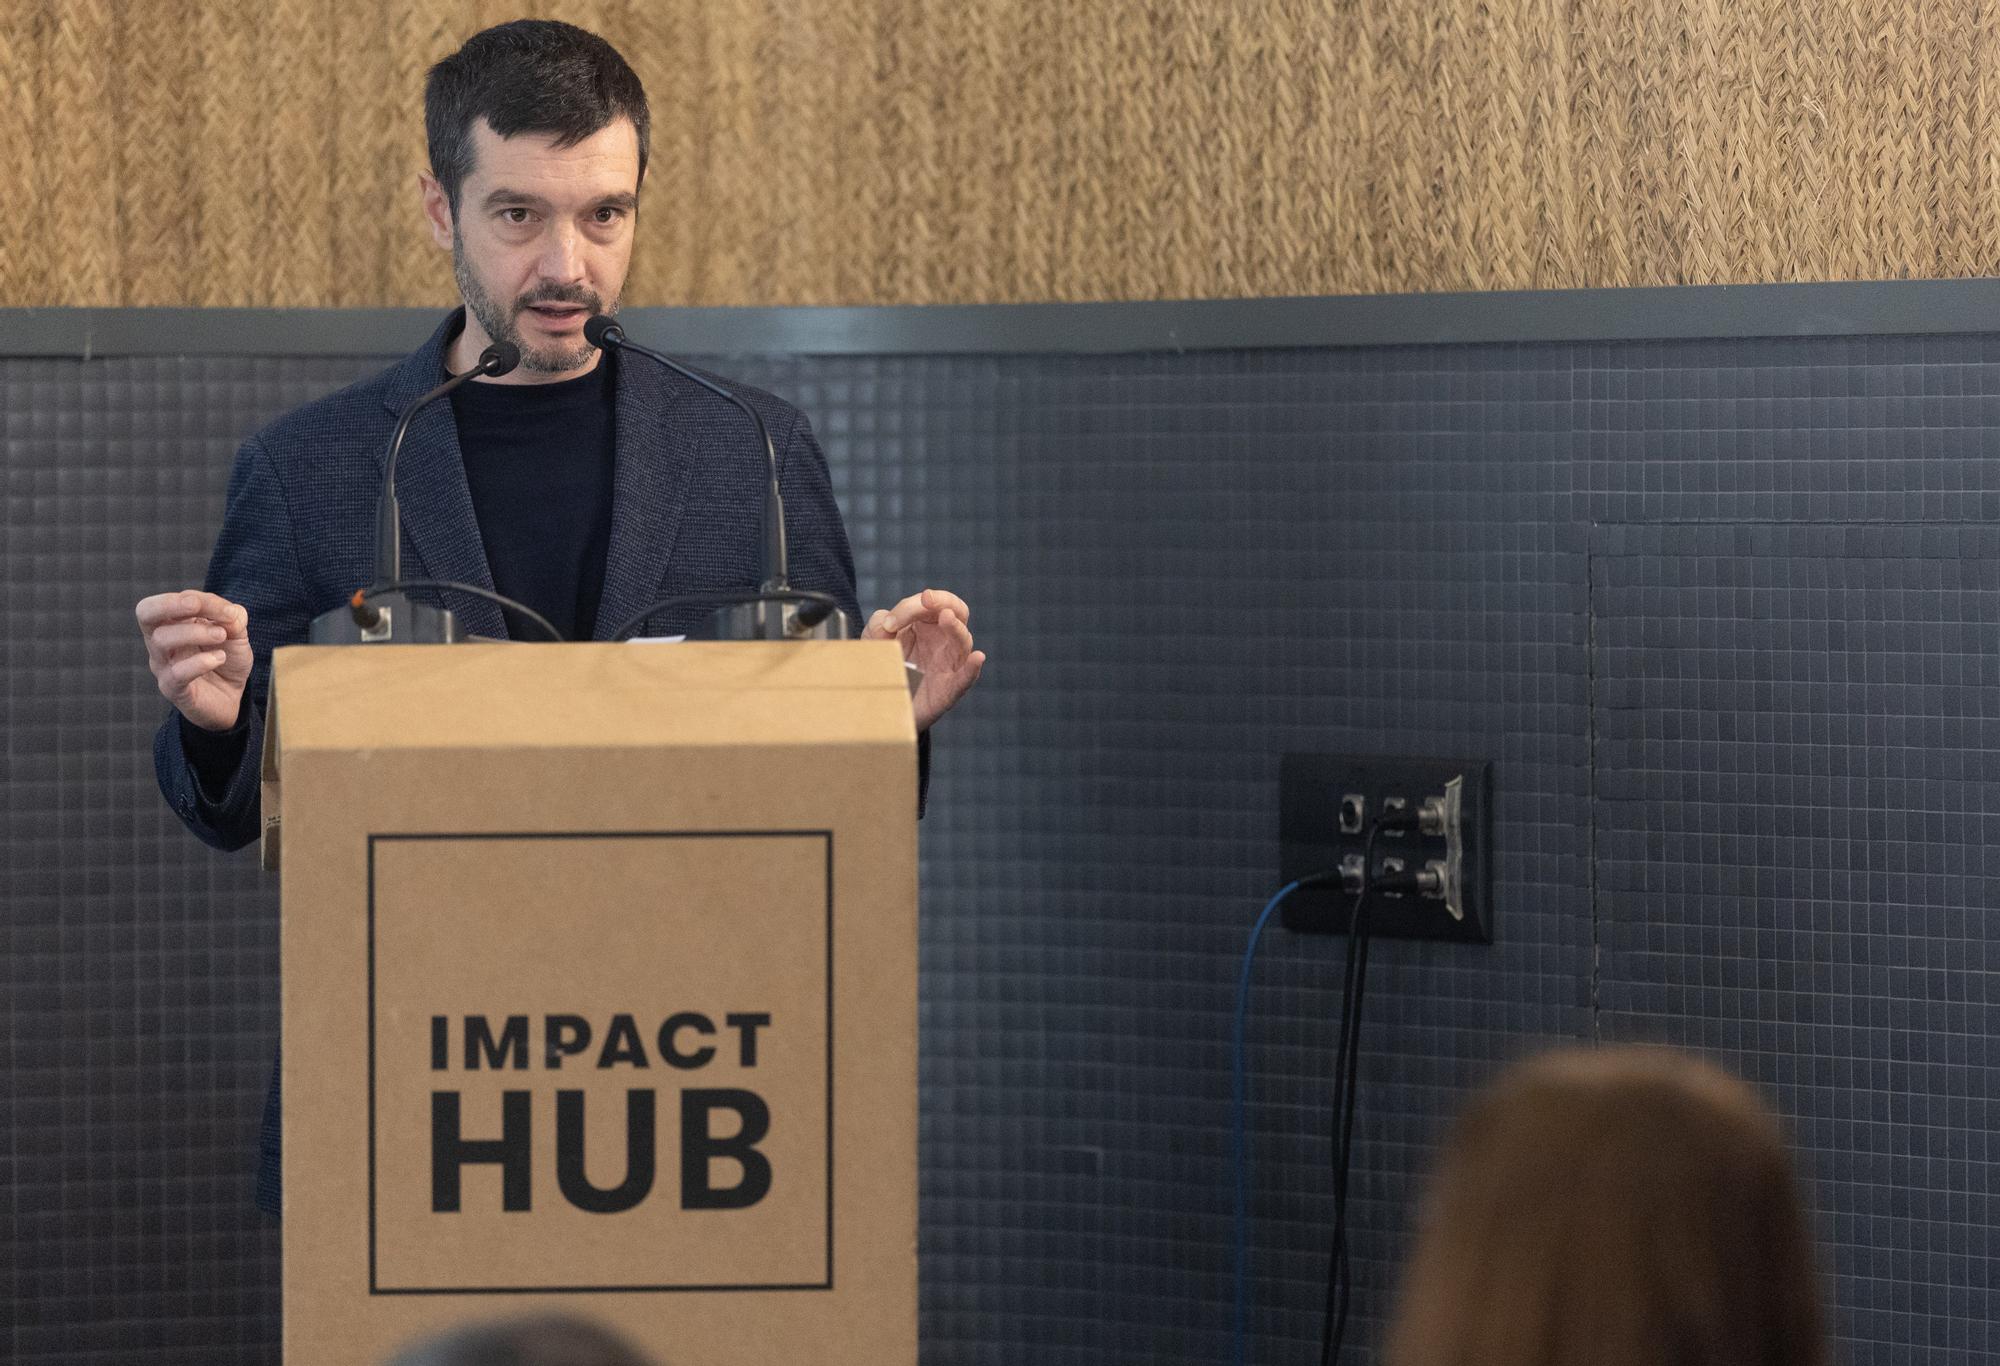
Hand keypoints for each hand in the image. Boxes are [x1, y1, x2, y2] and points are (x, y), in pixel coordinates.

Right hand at [136, 590, 252, 731]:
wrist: (231, 696)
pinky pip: (176, 673)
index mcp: (172, 622)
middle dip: (171, 604)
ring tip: (221, 636)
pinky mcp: (172, 689)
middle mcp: (160, 641)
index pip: (170, 601)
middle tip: (197, 606)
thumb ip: (233, 618)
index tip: (228, 612)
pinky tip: (219, 658)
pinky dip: (200, 662)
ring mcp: (163, 665)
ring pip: (161, 640)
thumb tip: (229, 612)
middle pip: (145, 613)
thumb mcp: (235, 633)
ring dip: (195, 632)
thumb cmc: (224, 657)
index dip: (199, 599)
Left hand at [863, 588, 985, 731]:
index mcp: (927, 624)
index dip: (910, 606)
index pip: (929, 604)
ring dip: (955, 628)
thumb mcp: (875, 640)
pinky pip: (966, 678)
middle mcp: (943, 640)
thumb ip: (879, 624)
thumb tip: (888, 624)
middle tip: (926, 600)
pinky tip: (977, 657)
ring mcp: (949, 664)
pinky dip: (973, 668)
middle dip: (943, 601)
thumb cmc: (884, 667)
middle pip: (957, 612)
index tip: (889, 623)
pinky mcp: (949, 690)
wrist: (881, 706)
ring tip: (946, 618)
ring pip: (963, 642)